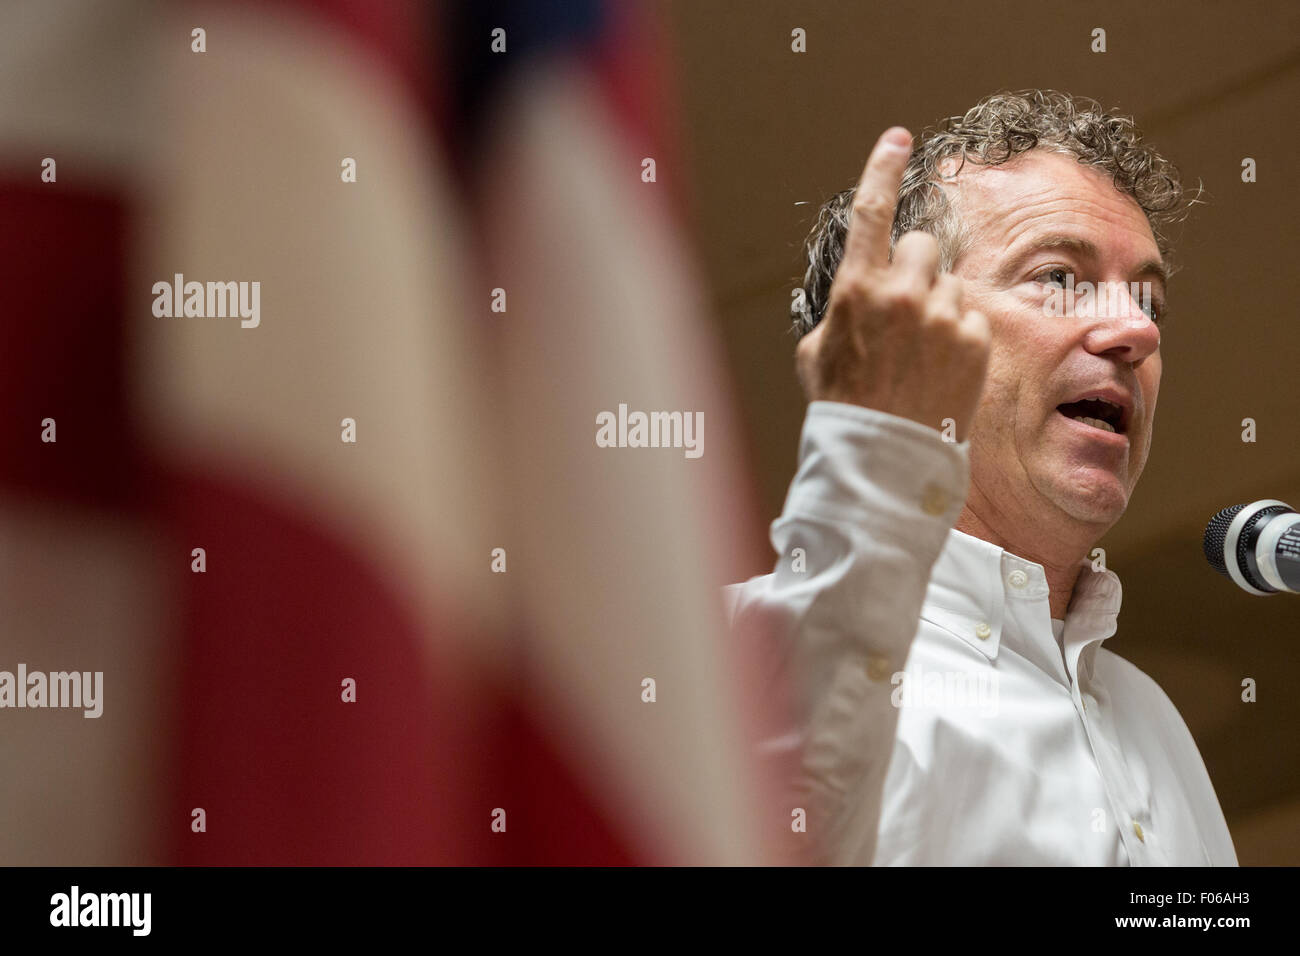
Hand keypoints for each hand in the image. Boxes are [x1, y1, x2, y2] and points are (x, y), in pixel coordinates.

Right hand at [795, 127, 989, 441]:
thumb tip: (862, 291)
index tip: (897, 138)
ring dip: (937, 304)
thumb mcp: (818, 351)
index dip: (882, 167)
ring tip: (919, 354)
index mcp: (857, 287)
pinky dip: (958, 334)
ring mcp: (942, 315)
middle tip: (904, 312)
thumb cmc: (842, 403)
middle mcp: (902, 292)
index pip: (871, 208)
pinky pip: (970, 315)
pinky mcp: (975, 338)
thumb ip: (843, 307)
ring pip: (948, 281)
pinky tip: (938, 368)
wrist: (884, 454)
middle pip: (921, 245)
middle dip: (914, 269)